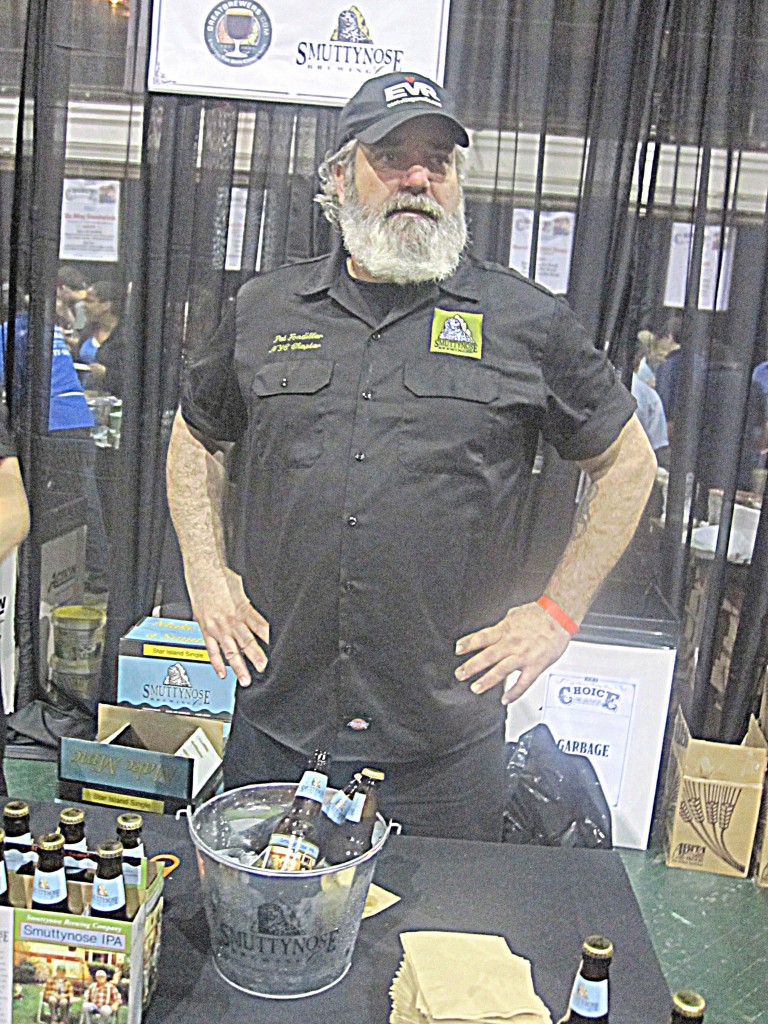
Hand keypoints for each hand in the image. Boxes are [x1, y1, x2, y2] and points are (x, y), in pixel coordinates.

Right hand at [189, 566, 269, 685]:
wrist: (202, 570)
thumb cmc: (221, 576)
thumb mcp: (241, 588)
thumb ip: (246, 604)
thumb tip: (252, 612)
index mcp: (243, 609)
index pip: (261, 627)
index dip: (268, 640)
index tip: (277, 650)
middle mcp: (232, 620)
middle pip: (247, 642)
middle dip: (256, 657)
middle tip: (263, 669)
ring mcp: (218, 626)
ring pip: (230, 650)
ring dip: (239, 666)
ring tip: (245, 680)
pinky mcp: (206, 629)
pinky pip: (212, 649)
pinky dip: (217, 662)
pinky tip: (223, 673)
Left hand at [454, 601, 571, 703]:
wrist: (559, 616)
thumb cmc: (540, 614)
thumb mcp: (515, 615)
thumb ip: (503, 625)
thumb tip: (495, 629)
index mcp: (505, 630)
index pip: (482, 637)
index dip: (468, 643)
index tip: (458, 649)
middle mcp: (511, 643)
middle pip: (488, 655)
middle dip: (472, 666)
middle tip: (460, 674)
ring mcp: (523, 655)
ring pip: (502, 670)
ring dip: (487, 680)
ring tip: (476, 688)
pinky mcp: (535, 665)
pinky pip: (523, 682)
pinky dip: (514, 692)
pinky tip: (505, 699)